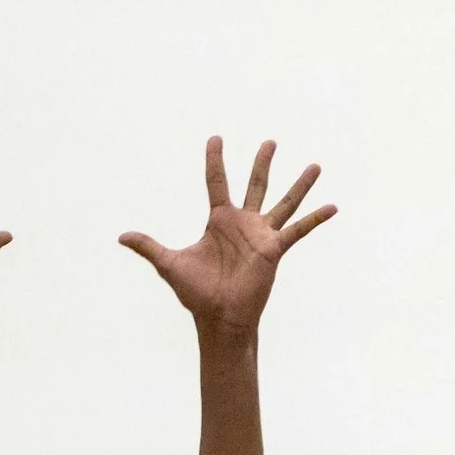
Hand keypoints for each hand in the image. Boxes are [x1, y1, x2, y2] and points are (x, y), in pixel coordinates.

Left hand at [120, 138, 333, 336]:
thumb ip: (149, 247)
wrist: (218, 316)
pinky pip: (298, 230)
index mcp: (219, 221)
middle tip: (270, 142)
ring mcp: (261, 235)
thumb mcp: (169, 264)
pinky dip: (315, 219)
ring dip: (299, 185)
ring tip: (314, 165)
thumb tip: (121, 237)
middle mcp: (243, 223)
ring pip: (283, 202)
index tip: (215, 138)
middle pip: (255, 185)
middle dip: (262, 163)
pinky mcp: (275, 249)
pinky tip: (332, 206)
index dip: (214, 161)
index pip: (216, 183)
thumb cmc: (196, 292)